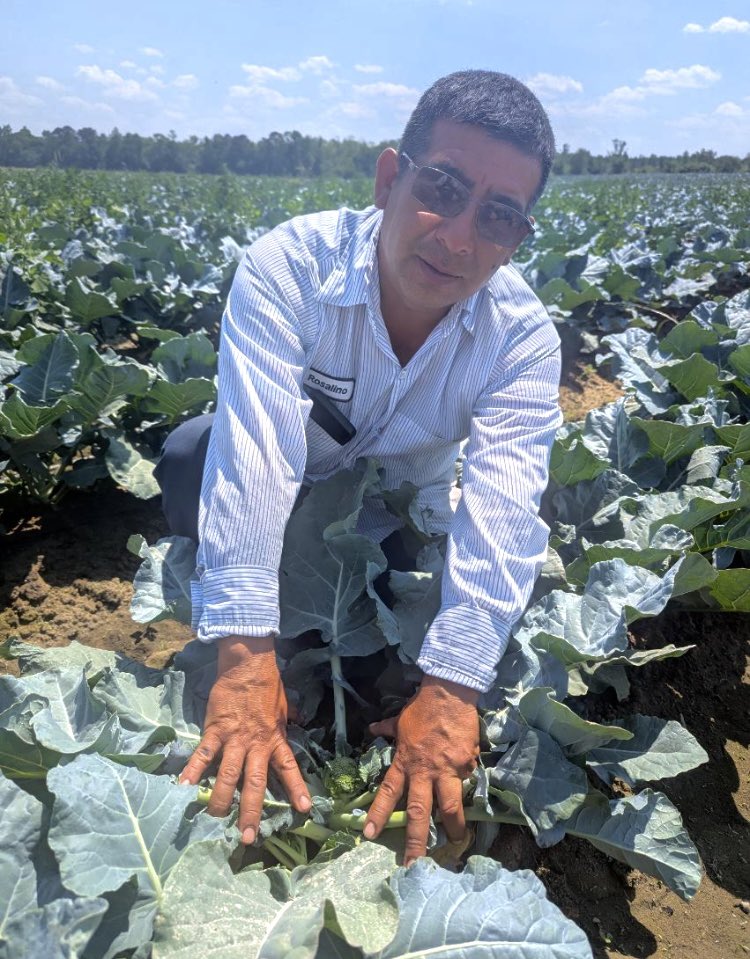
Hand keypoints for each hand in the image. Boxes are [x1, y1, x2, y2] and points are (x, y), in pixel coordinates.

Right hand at [179, 635, 310, 843]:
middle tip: (249, 837)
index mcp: (275, 739)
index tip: (304, 810)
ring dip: (222, 799)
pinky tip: (183, 789)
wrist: (247, 664)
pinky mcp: (214, 731)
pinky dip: (192, 772)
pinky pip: (202, 755)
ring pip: (227, 775)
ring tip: (216, 821)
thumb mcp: (285, 707)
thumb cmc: (267, 686)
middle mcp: (255, 744)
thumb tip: (300, 723)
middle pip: (254, 782)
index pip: (288, 768)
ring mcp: (233, 739)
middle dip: (252, 811)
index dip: (296, 788)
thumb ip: (288, 722)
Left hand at [364, 676, 478, 864]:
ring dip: (452, 828)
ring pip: (449, 806)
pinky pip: (467, 781)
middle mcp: (424, 771)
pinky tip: (471, 793)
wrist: (450, 693)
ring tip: (455, 843)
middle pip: (418, 812)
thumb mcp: (400, 720)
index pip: (388, 792)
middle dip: (415, 841)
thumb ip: (387, 729)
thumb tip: (373, 729)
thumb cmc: (422, 707)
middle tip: (413, 866)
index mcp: (405, 761)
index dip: (379, 814)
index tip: (369, 835)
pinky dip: (467, 786)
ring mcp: (447, 770)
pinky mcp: (467, 765)